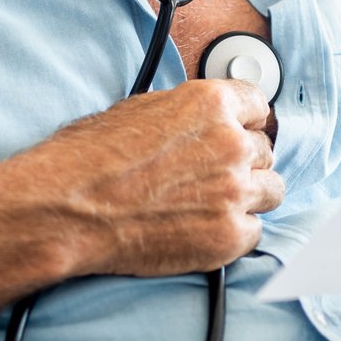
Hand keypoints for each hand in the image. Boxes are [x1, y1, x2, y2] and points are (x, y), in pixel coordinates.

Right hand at [0, 78, 282, 279]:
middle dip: (242, 162)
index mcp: (209, 104)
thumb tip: (196, 121)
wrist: (69, 207)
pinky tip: (204, 230)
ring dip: (248, 196)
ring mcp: (234, 191)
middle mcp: (230, 144)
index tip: (238, 133)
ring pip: (271, 190)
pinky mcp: (229, 235)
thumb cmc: (89, 158)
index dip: (243, 122)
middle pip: (264, 150)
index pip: (258, 106)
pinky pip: (255, 232)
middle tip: (212, 176)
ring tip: (214, 204)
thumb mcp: (138, 110)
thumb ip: (184, 115)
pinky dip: (234, 233)